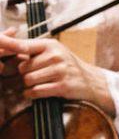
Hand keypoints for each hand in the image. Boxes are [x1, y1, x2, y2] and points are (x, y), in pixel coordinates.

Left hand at [0, 33, 114, 110]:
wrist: (90, 80)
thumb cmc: (66, 66)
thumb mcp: (54, 52)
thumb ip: (34, 49)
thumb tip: (9, 45)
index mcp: (52, 45)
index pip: (25, 45)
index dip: (10, 46)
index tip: (0, 46)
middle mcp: (56, 55)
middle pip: (23, 67)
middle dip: (25, 74)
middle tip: (35, 74)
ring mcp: (60, 70)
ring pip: (28, 80)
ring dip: (29, 85)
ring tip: (39, 83)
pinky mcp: (61, 85)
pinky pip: (36, 91)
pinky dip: (32, 94)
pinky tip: (37, 91)